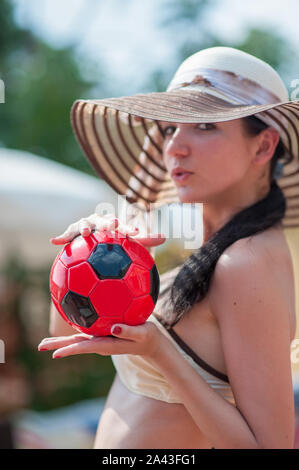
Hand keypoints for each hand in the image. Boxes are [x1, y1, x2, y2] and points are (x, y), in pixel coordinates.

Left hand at [38, 322, 164, 360]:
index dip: (70, 349)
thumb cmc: (148, 337)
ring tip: (44, 343)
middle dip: (58, 346)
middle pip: (76, 344)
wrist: (151, 343)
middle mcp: (100, 344)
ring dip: (61, 342)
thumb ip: (129, 331)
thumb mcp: (143, 334)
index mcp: (107, 345)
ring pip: (77, 340)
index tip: (55, 355)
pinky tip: (65, 328)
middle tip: (40, 346)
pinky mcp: (102, 335)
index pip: (85, 347)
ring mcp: (100, 340)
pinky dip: (72, 333)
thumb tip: (114, 328)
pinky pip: (84, 334)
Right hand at [50, 213, 165, 249]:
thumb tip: (165, 237)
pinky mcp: (72, 231)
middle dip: (108, 222)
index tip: (136, 232)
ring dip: (84, 227)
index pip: (123, 227)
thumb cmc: (114, 241)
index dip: (129, 229)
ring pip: (84, 224)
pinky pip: (66, 234)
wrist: (95, 240)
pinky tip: (54, 241)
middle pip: (104, 221)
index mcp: (114, 225)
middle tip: (113, 225)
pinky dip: (61, 237)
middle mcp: (100, 222)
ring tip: (84, 232)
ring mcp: (86, 225)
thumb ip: (145, 241)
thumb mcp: (128, 243)